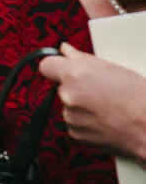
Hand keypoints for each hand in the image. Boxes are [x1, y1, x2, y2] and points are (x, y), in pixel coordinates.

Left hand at [41, 43, 145, 160]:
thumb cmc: (138, 97)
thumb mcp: (112, 68)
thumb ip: (81, 57)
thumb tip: (65, 50)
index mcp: (74, 75)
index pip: (47, 65)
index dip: (56, 66)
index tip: (63, 68)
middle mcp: (68, 96)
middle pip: (62, 87)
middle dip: (77, 87)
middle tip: (101, 90)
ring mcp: (70, 116)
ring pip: (70, 105)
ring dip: (82, 105)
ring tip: (108, 107)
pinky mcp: (75, 133)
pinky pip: (75, 123)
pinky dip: (87, 121)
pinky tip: (106, 119)